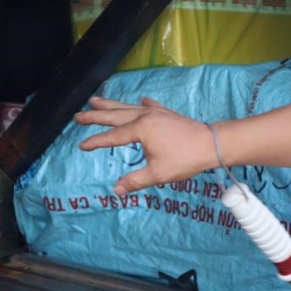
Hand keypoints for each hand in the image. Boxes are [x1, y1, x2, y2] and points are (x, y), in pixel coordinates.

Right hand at [73, 96, 217, 194]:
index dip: (95, 142)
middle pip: (114, 115)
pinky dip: (142, 104)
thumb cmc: (185, 159)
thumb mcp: (158, 174)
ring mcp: (156, 112)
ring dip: (111, 104)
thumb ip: (135, 181)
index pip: (112, 137)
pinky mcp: (167, 113)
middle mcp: (144, 116)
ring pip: (128, 107)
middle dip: (95, 115)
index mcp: (140, 129)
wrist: (212, 143)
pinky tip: (141, 100)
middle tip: (78, 115)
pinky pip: (149, 105)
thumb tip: (117, 190)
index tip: (81, 146)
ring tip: (95, 100)